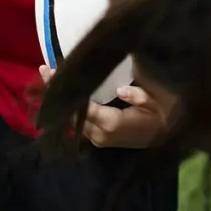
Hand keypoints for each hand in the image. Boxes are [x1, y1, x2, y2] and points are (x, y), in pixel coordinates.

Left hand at [39, 66, 167, 148]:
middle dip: (58, 92)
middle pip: (71, 113)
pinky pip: (79, 123)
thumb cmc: (161, 117)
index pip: (81, 105)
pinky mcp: (99, 140)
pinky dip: (71, 108)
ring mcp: (98, 139)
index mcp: (110, 123)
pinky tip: (65, 94)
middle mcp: (99, 134)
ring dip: (62, 101)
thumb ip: (136, 96)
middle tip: (45, 69)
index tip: (51, 70)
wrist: (166, 139)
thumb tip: (120, 90)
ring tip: (50, 78)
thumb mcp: (152, 102)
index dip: (66, 89)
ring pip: (73, 120)